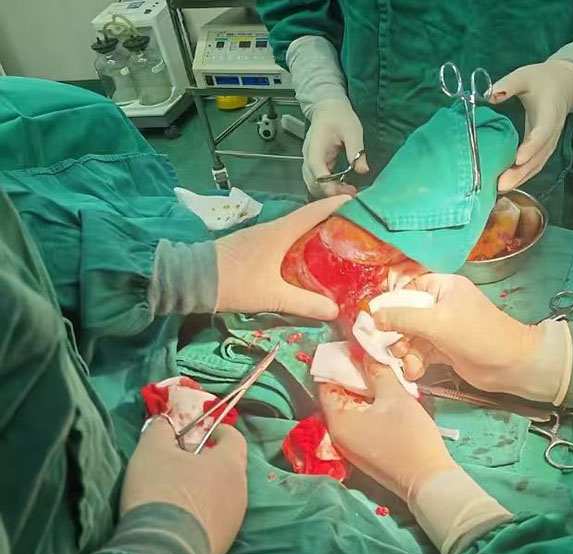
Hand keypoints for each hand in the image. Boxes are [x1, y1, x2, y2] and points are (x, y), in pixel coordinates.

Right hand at [120, 418, 247, 553]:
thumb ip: (160, 430)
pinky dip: (206, 511)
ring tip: (183, 490)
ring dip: (209, 488)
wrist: (163, 549)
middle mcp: (240, 489)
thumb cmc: (161, 490)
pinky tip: (184, 516)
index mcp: (229, 464)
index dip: (221, 432)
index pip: (236, 439)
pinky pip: (219, 517)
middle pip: (231, 467)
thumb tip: (163, 421)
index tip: (208, 431)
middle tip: (188, 461)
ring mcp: (236, 518)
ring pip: (226, 494)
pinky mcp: (226, 541)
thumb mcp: (151, 451)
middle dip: (213, 461)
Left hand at [215, 195, 349, 317]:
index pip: (316, 211)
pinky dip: (301, 243)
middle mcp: (274, 228)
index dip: (338, 205)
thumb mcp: (272, 296)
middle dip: (332, 221)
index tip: (360, 202)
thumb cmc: (234, 282)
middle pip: (309, 218)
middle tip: (355, 231)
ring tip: (337, 245)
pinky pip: (285, 239)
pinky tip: (307, 259)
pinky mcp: (253, 245)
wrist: (192, 279)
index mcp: (281, 232)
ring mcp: (262, 236)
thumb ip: (304, 303)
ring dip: (316, 232)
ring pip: (296, 229)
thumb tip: (335, 310)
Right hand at [302, 99, 369, 197]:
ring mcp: (310, 162)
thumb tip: (363, 170)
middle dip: (331, 192)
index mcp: (315, 149)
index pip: (318, 173)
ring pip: (314, 185)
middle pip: (313, 183)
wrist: (327, 107)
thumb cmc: (339, 116)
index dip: (329, 186)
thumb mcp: (352, 131)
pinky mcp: (315, 165)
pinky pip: (318, 181)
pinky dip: (328, 187)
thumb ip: (356, 150)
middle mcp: (309, 158)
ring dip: (329, 192)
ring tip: (349, 191)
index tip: (345, 194)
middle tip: (351, 193)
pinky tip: (343, 187)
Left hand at [319, 356, 457, 499]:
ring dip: (364, 389)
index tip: (354, 346)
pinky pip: (360, 419)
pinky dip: (369, 404)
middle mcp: (337, 433)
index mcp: (338, 420)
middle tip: (370, 355)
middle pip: (338, 395)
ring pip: (351, 407)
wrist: (428, 478)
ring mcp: (351, 444)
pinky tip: (385, 393)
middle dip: (353, 374)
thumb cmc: (409, 437)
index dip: (339, 362)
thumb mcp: (394, 396)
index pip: (327, 383)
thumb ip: (377, 371)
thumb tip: (366, 352)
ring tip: (380, 370)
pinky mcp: (365, 449)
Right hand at [375, 274, 562, 402]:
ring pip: (409, 337)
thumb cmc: (477, 335)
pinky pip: (418, 352)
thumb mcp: (437, 322)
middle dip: (396, 334)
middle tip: (395, 349)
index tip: (374, 321)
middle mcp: (439, 304)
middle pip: (403, 315)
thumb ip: (403, 318)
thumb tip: (373, 316)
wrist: (511, 366)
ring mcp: (440, 328)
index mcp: (442, 286)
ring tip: (409, 364)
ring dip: (405, 352)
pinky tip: (415, 372)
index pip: (406, 288)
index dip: (389, 304)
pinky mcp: (442, 349)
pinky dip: (414, 362)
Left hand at [491, 60, 572, 192]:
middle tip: (501, 184)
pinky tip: (506, 184)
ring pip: (537, 165)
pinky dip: (522, 176)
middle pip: (538, 157)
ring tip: (500, 189)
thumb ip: (508, 85)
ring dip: (520, 179)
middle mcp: (552, 133)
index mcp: (549, 114)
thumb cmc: (542, 79)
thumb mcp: (524, 75)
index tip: (518, 159)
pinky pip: (535, 166)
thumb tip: (489, 95)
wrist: (567, 85)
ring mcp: (549, 143)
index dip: (531, 147)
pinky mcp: (544, 148)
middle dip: (521, 172)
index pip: (542, 134)